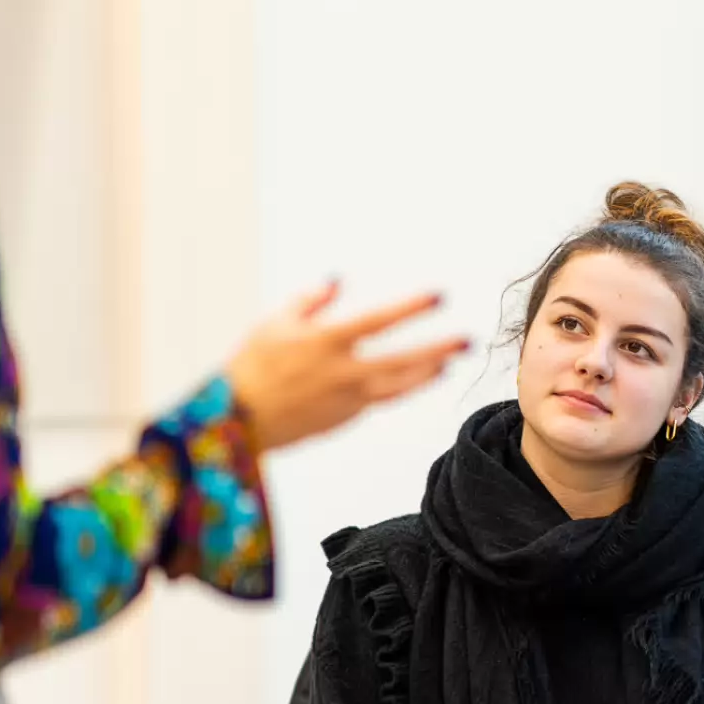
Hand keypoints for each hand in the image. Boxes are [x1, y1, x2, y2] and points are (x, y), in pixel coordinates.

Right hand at [225, 282, 467, 453]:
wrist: (237, 420)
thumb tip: (336, 283)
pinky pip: (378, 401)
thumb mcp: (275, 324)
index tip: (438, 297)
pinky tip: (415, 379)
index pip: (379, 321)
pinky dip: (398, 389)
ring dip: (426, 374)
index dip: (411, 308)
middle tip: (466, 341)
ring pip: (398, 387)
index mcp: (325, 343)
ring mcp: (346, 400)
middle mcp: (342, 373)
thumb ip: (310, 302)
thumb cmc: (252, 367)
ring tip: (447, 364)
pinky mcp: (345, 418)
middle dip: (437, 350)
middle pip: (402, 361)